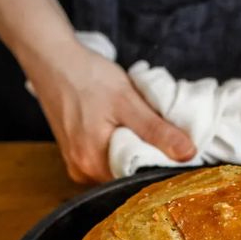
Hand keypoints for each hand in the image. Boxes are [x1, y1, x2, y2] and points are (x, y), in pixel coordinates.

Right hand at [28, 41, 195, 182]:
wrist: (52, 58)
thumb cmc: (87, 77)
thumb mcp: (128, 102)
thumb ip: (157, 131)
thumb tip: (188, 154)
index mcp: (93, 164)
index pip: (136, 181)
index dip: (158, 168)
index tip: (174, 153)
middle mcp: (82, 170)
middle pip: (125, 176)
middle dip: (145, 159)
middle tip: (160, 136)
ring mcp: (76, 163)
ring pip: (116, 167)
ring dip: (133, 152)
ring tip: (139, 128)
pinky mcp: (75, 153)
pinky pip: (105, 158)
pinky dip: (118, 147)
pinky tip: (123, 128)